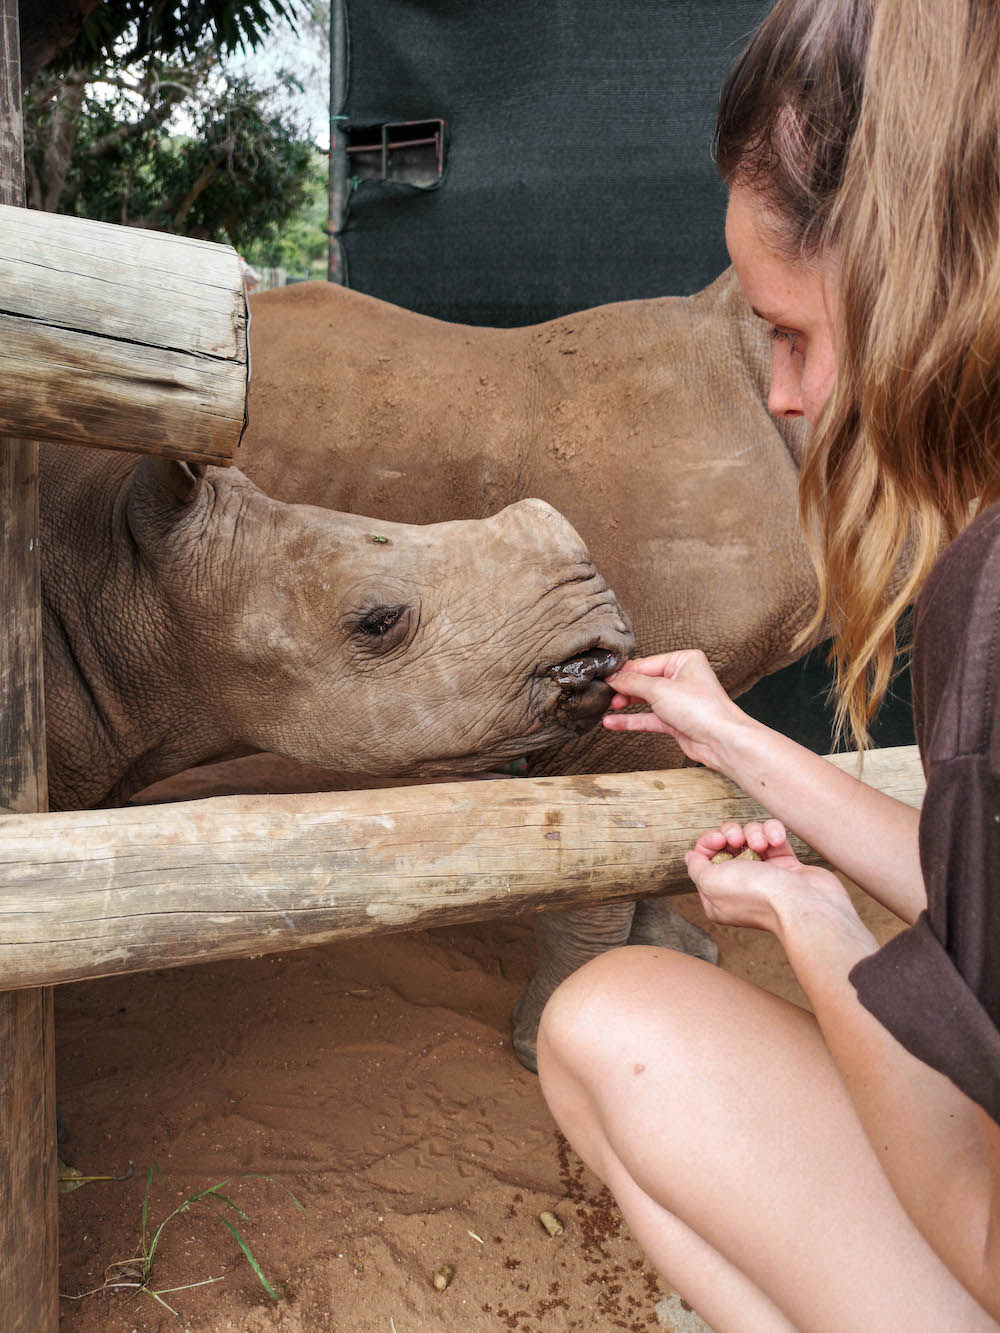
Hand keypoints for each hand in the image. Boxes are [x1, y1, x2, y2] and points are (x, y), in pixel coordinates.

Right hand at [603, 649, 749, 770]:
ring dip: (625, 704)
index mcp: (684, 660)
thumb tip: (613, 677)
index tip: (604, 677)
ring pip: (645, 699)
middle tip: (605, 693)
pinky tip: (613, 722)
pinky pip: (648, 717)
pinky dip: (631, 720)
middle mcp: (682, 678)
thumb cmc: (701, 709)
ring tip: (607, 706)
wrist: (720, 740)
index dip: (624, 672)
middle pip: (644, 680)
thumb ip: (632, 682)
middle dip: (624, 688)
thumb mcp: (659, 689)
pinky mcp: (675, 720)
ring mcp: (679, 700)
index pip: (646, 663)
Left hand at [684, 818, 854, 934]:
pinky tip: (778, 840)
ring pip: (750, 837)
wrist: (804, 905)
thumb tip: (690, 857)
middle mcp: (740, 885)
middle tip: (737, 838)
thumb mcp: (711, 882)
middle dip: (730, 833)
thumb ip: (697, 868)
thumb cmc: (756, 896)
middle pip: (726, 844)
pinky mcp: (787, 866)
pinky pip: (774, 837)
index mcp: (717, 895)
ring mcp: (765, 875)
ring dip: (754, 833)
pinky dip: (774, 832)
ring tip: (763, 844)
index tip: (719, 840)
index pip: (703, 859)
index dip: (708, 843)